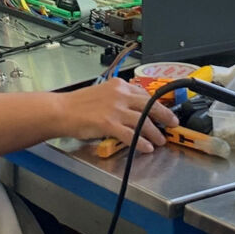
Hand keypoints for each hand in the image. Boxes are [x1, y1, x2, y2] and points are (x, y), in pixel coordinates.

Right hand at [60, 79, 178, 153]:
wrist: (61, 111)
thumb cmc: (78, 104)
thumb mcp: (102, 93)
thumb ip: (119, 98)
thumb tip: (135, 107)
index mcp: (118, 85)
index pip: (144, 94)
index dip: (157, 104)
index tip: (165, 110)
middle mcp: (119, 94)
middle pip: (149, 105)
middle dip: (164, 116)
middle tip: (173, 123)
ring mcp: (115, 109)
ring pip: (143, 121)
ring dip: (155, 132)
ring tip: (160, 140)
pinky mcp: (109, 123)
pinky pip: (131, 134)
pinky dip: (141, 142)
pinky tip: (146, 147)